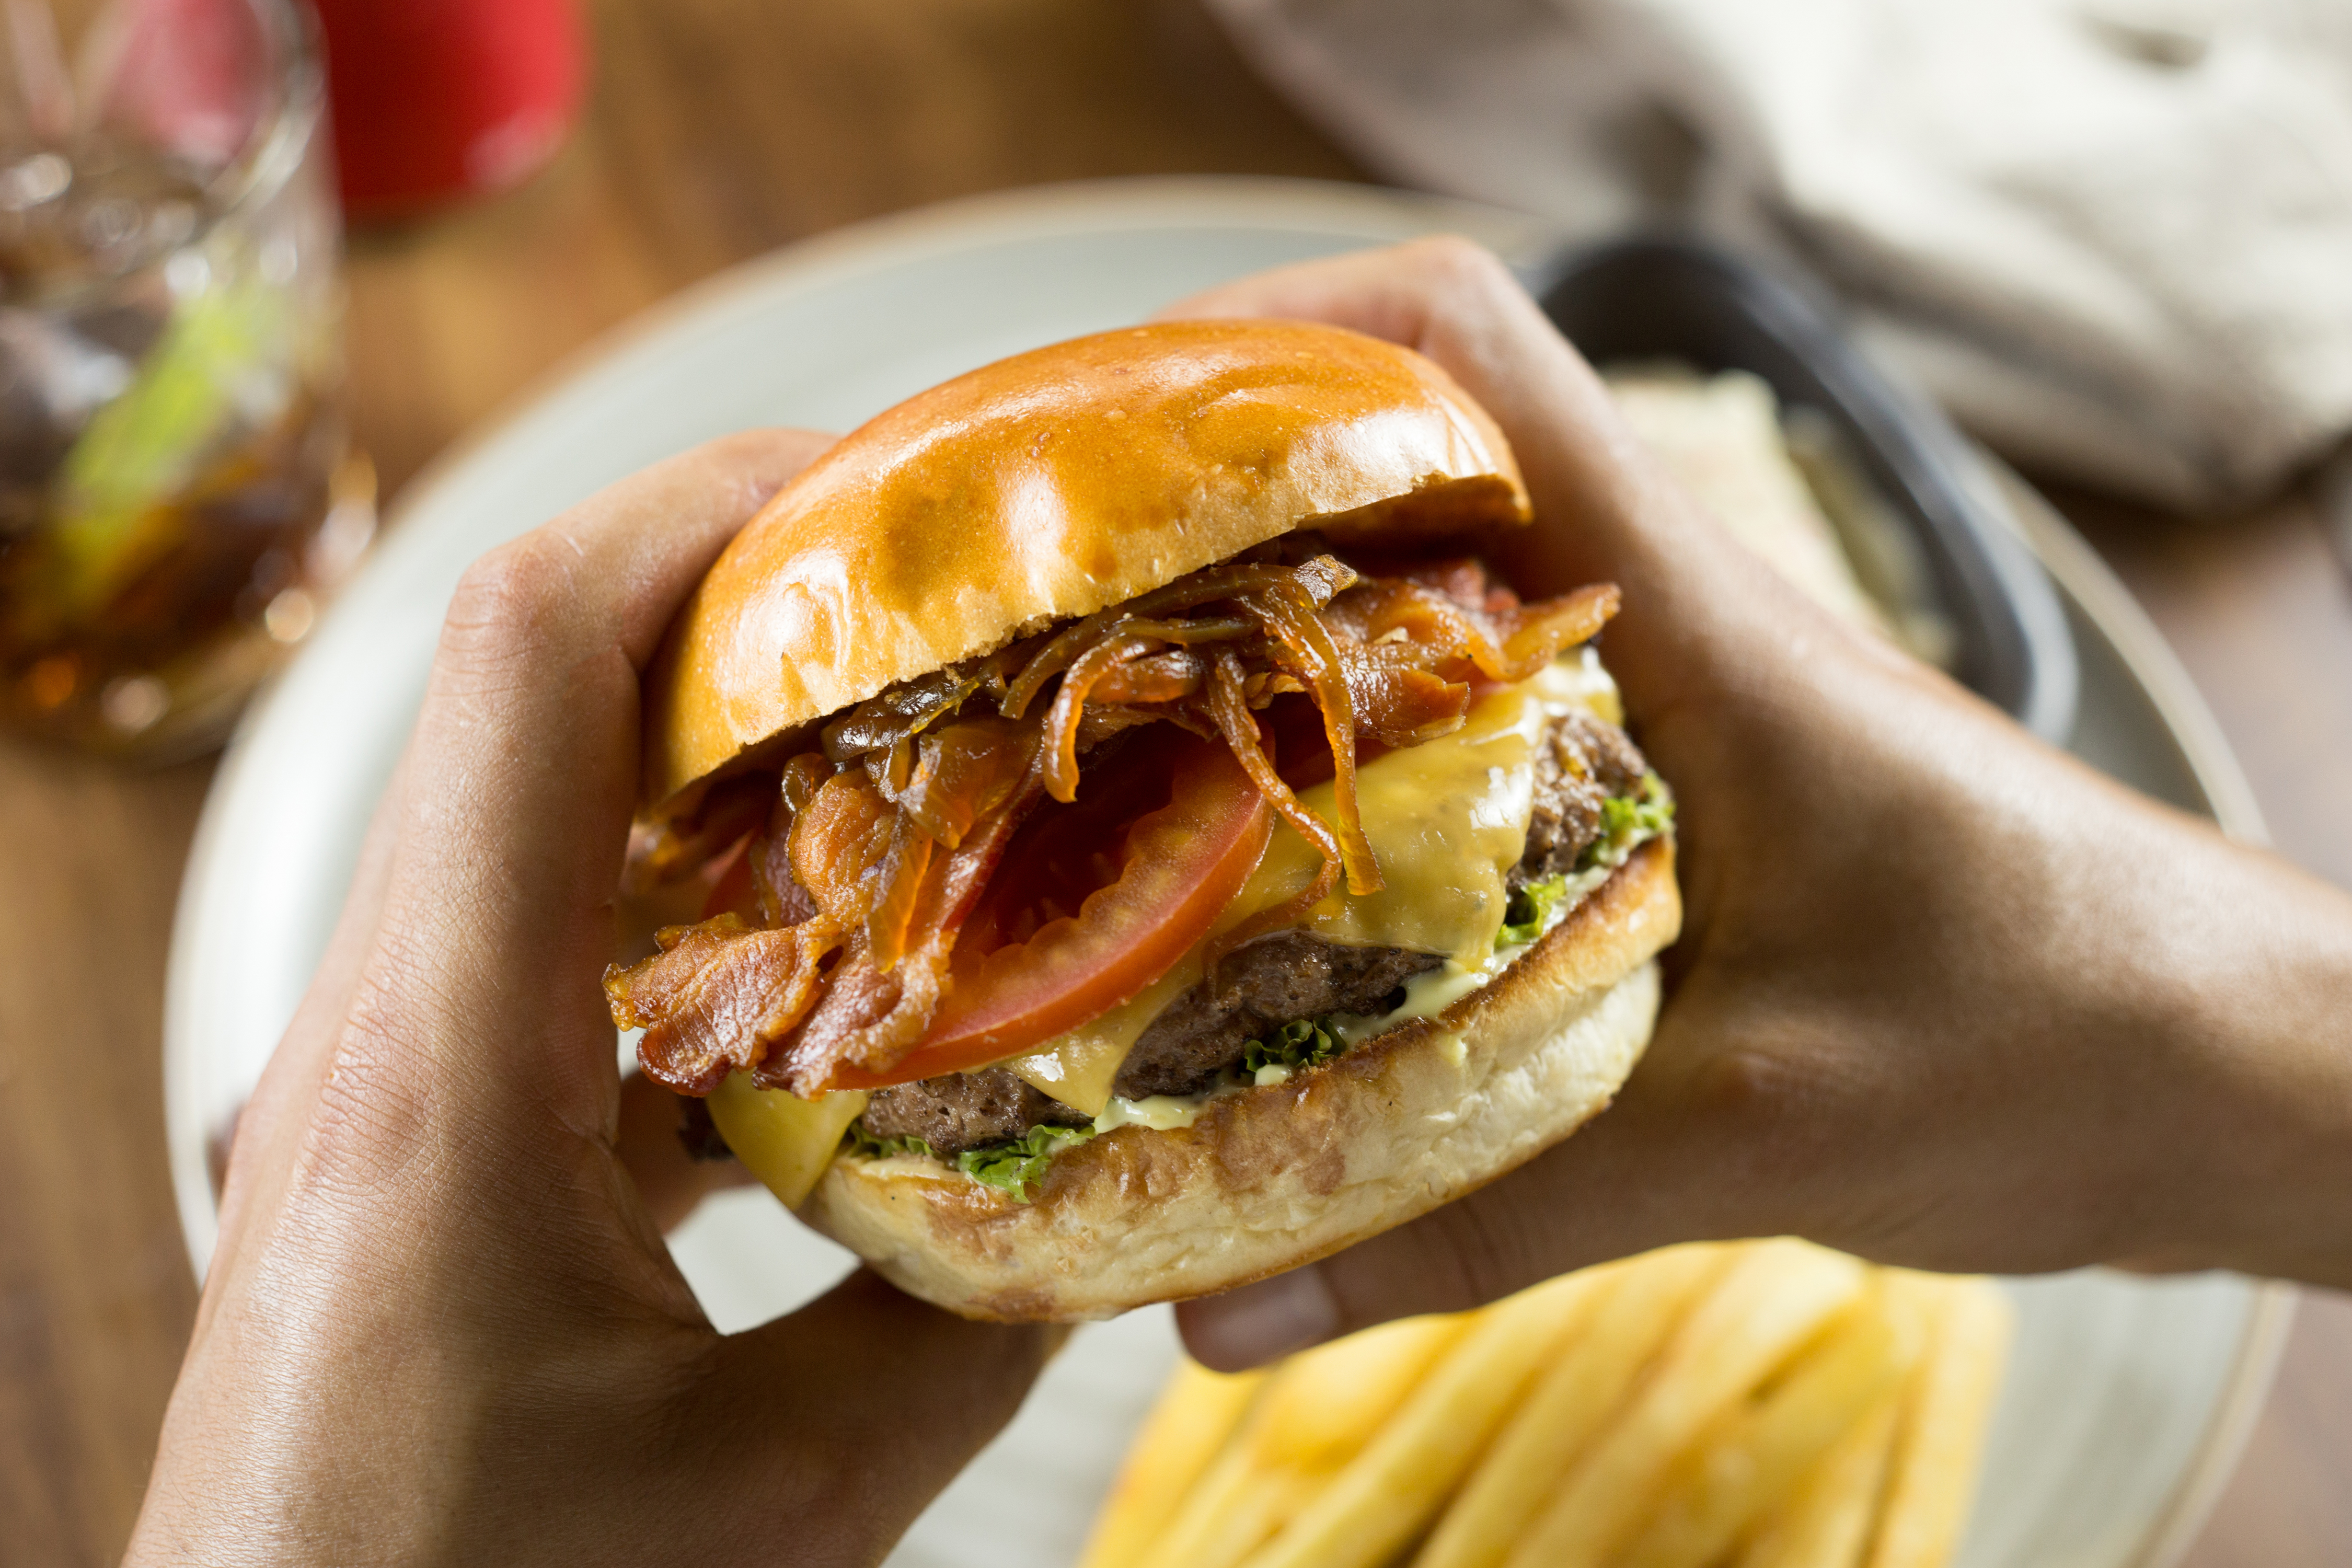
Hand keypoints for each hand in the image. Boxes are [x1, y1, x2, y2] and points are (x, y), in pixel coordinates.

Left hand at [128, 432, 1056, 1565]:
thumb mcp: (772, 1511)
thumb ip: (955, 1335)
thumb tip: (1099, 1212)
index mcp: (439, 1079)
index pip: (530, 663)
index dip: (704, 513)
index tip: (882, 490)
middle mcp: (372, 1046)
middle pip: (532, 700)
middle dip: (746, 615)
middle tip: (947, 612)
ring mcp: (371, 1091)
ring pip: (536, 825)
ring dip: (720, 772)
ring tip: (912, 771)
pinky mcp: (397, 1155)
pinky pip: (538, 962)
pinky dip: (686, 925)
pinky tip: (823, 992)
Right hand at [1158, 239, 2351, 1368]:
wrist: (2232, 1066)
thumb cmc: (2053, 1046)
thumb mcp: (1758, 1136)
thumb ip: (1485, 1219)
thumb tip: (1226, 1306)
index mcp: (1688, 612)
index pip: (1470, 347)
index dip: (1272, 336)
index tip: (1106, 438)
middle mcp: (1658, 608)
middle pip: (1405, 433)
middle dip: (1208, 486)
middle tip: (1041, 608)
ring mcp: (1658, 681)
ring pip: (1427, 565)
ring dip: (1264, 606)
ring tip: (1093, 710)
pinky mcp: (1666, 768)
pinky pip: (1469, 691)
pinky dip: (1344, 724)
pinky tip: (1249, 843)